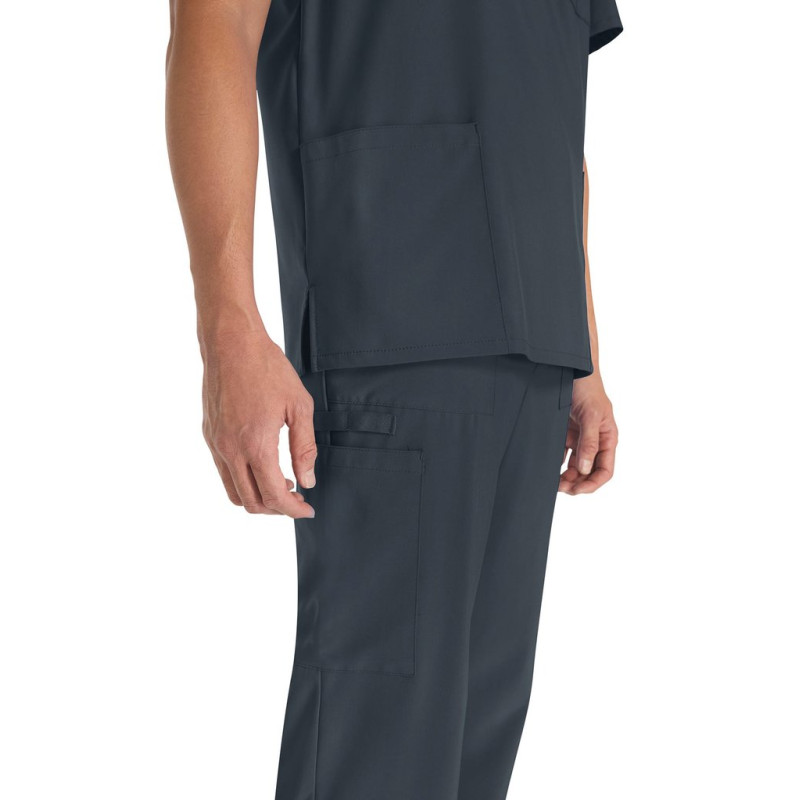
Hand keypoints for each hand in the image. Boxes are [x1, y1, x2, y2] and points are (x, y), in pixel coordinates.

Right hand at [201, 328, 316, 516]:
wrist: (231, 342)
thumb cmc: (268, 368)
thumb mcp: (299, 405)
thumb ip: (304, 447)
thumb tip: (307, 480)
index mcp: (255, 444)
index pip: (273, 496)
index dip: (293, 510)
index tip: (308, 509)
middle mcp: (230, 449)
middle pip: (250, 502)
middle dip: (275, 509)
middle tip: (296, 500)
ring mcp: (216, 444)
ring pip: (233, 491)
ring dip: (257, 498)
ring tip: (281, 485)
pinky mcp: (209, 435)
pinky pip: (223, 472)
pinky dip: (243, 481)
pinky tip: (261, 466)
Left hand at [559, 373, 617, 494]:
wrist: (572, 369)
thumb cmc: (587, 388)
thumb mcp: (591, 415)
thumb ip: (589, 442)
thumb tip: (586, 469)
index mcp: (607, 438)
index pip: (605, 470)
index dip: (592, 483)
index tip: (577, 490)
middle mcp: (595, 441)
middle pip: (589, 471)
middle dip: (577, 483)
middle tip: (561, 488)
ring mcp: (580, 438)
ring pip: (576, 465)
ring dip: (566, 476)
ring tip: (553, 482)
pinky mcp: (566, 433)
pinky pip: (563, 454)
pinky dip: (557, 463)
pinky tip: (548, 468)